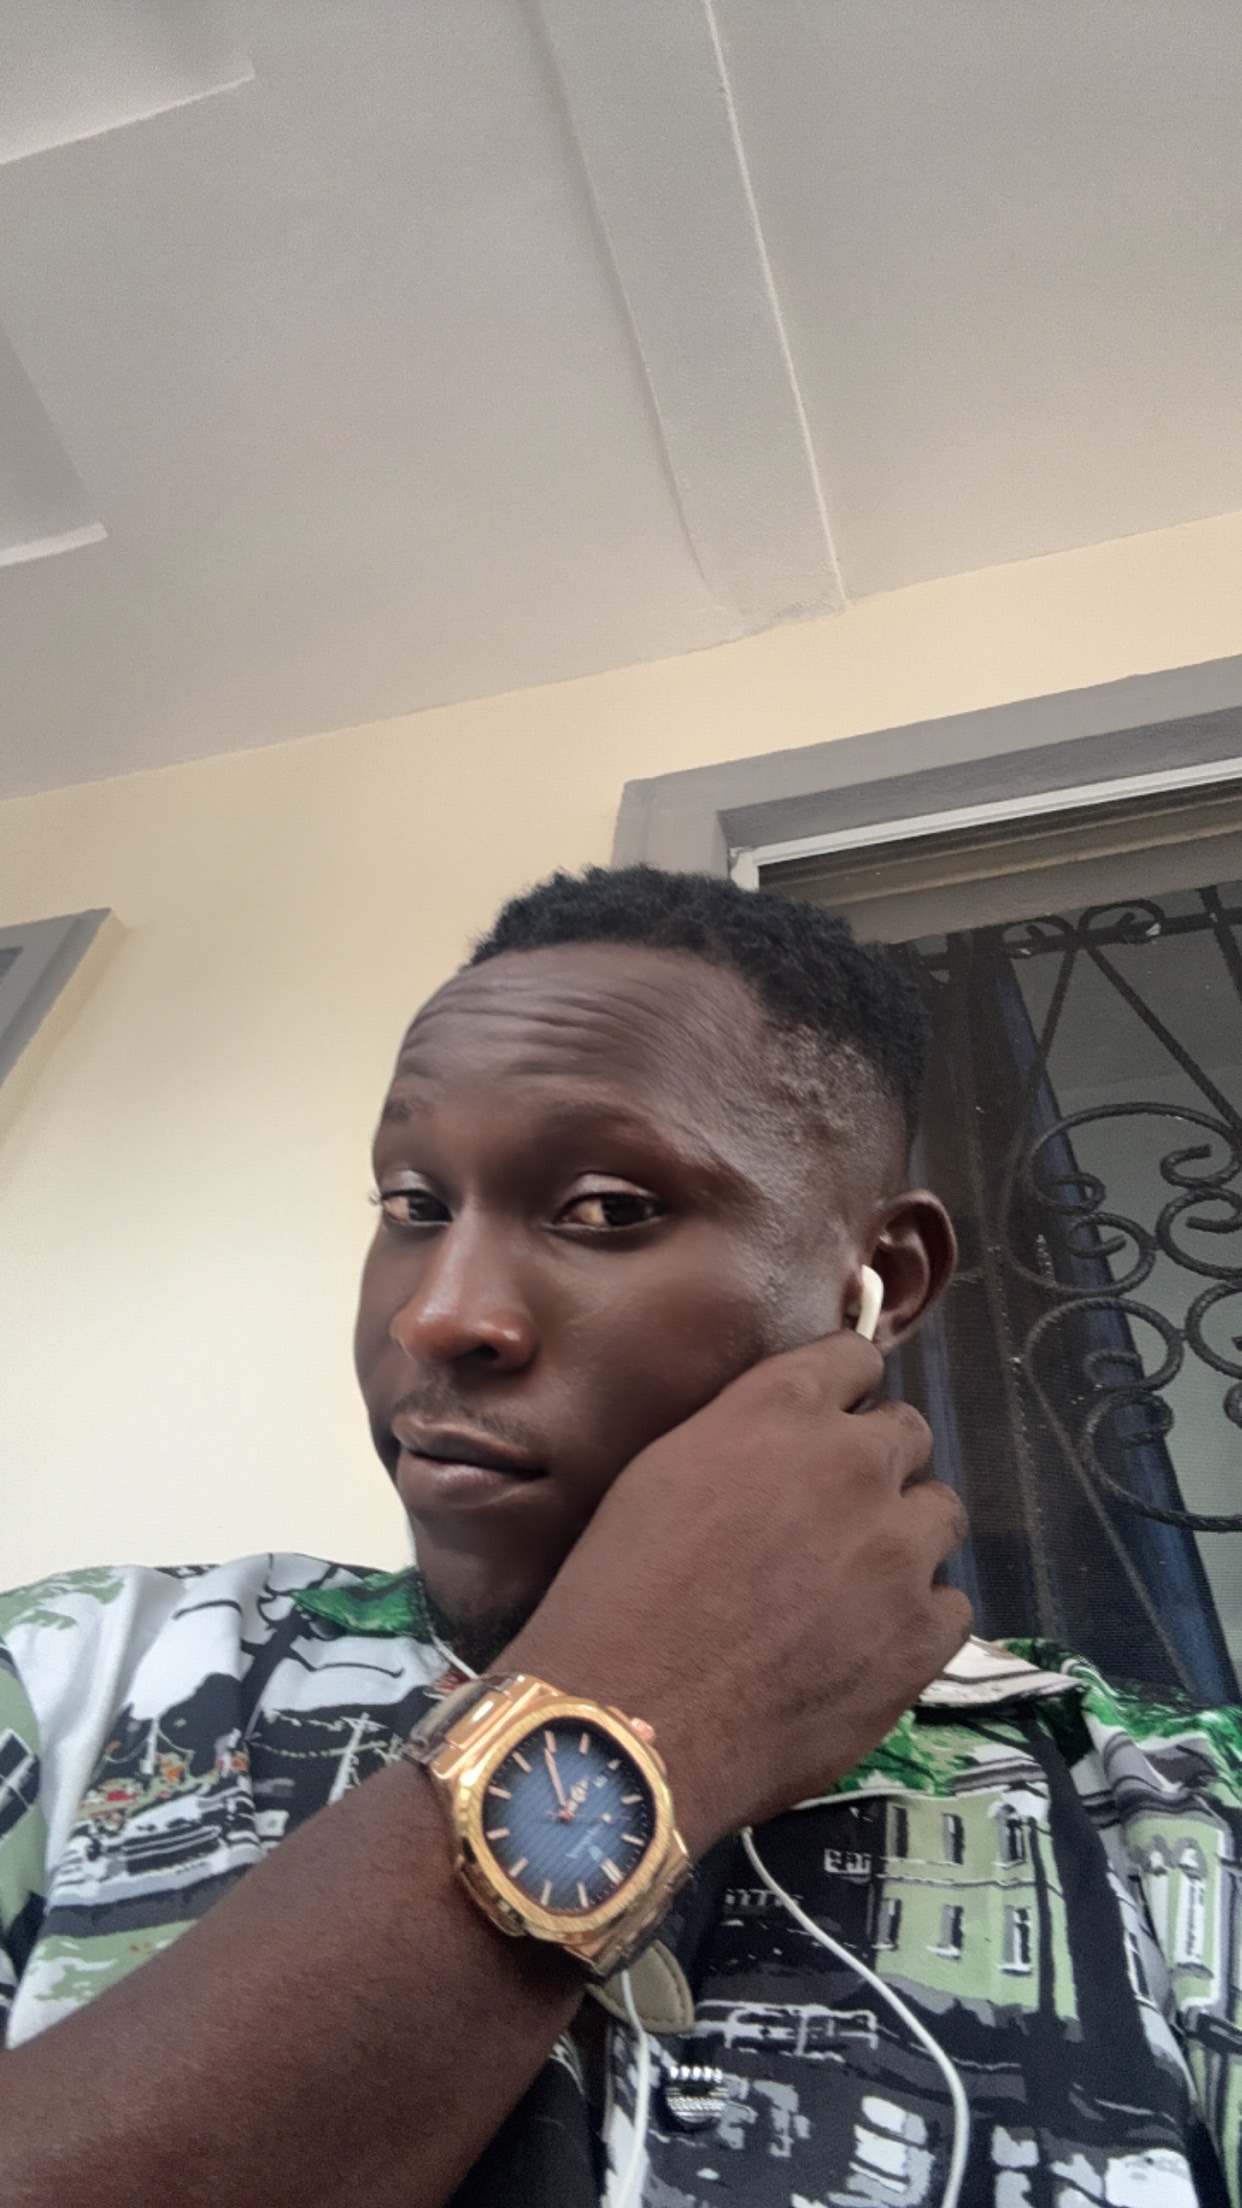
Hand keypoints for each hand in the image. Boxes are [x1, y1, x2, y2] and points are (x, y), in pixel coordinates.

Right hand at [507, 1331, 970, 1858]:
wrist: (632, 1718)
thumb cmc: (619, 1592)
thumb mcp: (662, 1473)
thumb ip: (741, 1436)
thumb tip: (782, 1442)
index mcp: (781, 1410)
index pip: (855, 1358)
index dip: (845, 1392)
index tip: (831, 1421)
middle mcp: (854, 1462)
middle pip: (908, 1432)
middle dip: (877, 1463)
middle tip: (833, 1514)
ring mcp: (898, 1550)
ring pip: (941, 1513)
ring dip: (905, 1535)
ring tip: (856, 1582)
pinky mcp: (922, 1634)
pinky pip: (951, 1603)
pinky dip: (916, 1617)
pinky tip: (867, 1642)